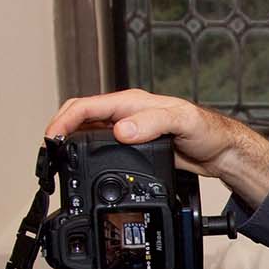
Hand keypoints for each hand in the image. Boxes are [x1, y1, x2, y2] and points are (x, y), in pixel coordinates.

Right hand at [43, 89, 268, 206]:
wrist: (220, 150)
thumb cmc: (206, 130)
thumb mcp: (182, 121)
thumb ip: (152, 123)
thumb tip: (121, 129)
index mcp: (132, 102)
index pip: (88, 106)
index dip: (65, 120)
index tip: (52, 136)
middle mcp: (125, 114)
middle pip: (81, 117)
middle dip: (60, 129)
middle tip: (48, 151)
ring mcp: (127, 130)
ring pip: (88, 132)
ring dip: (70, 142)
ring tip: (56, 159)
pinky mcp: (131, 147)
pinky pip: (101, 148)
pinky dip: (86, 154)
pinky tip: (81, 166)